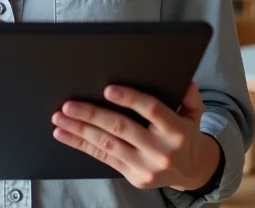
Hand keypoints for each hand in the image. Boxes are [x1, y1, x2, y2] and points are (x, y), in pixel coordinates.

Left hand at [51, 82, 220, 191]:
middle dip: (92, 115)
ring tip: (60, 118)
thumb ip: (188, 94)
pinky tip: (65, 135)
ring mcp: (146, 166)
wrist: (193, 171)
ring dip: (80, 130)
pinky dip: (81, 145)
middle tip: (69, 105)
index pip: (151, 110)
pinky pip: (103, 158)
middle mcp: (161, 150)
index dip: (129, 98)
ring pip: (107, 144)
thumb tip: (181, 77)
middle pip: (121, 128)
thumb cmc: (186, 135)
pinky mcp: (134, 177)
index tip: (108, 89)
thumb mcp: (194, 112)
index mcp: (176, 130)